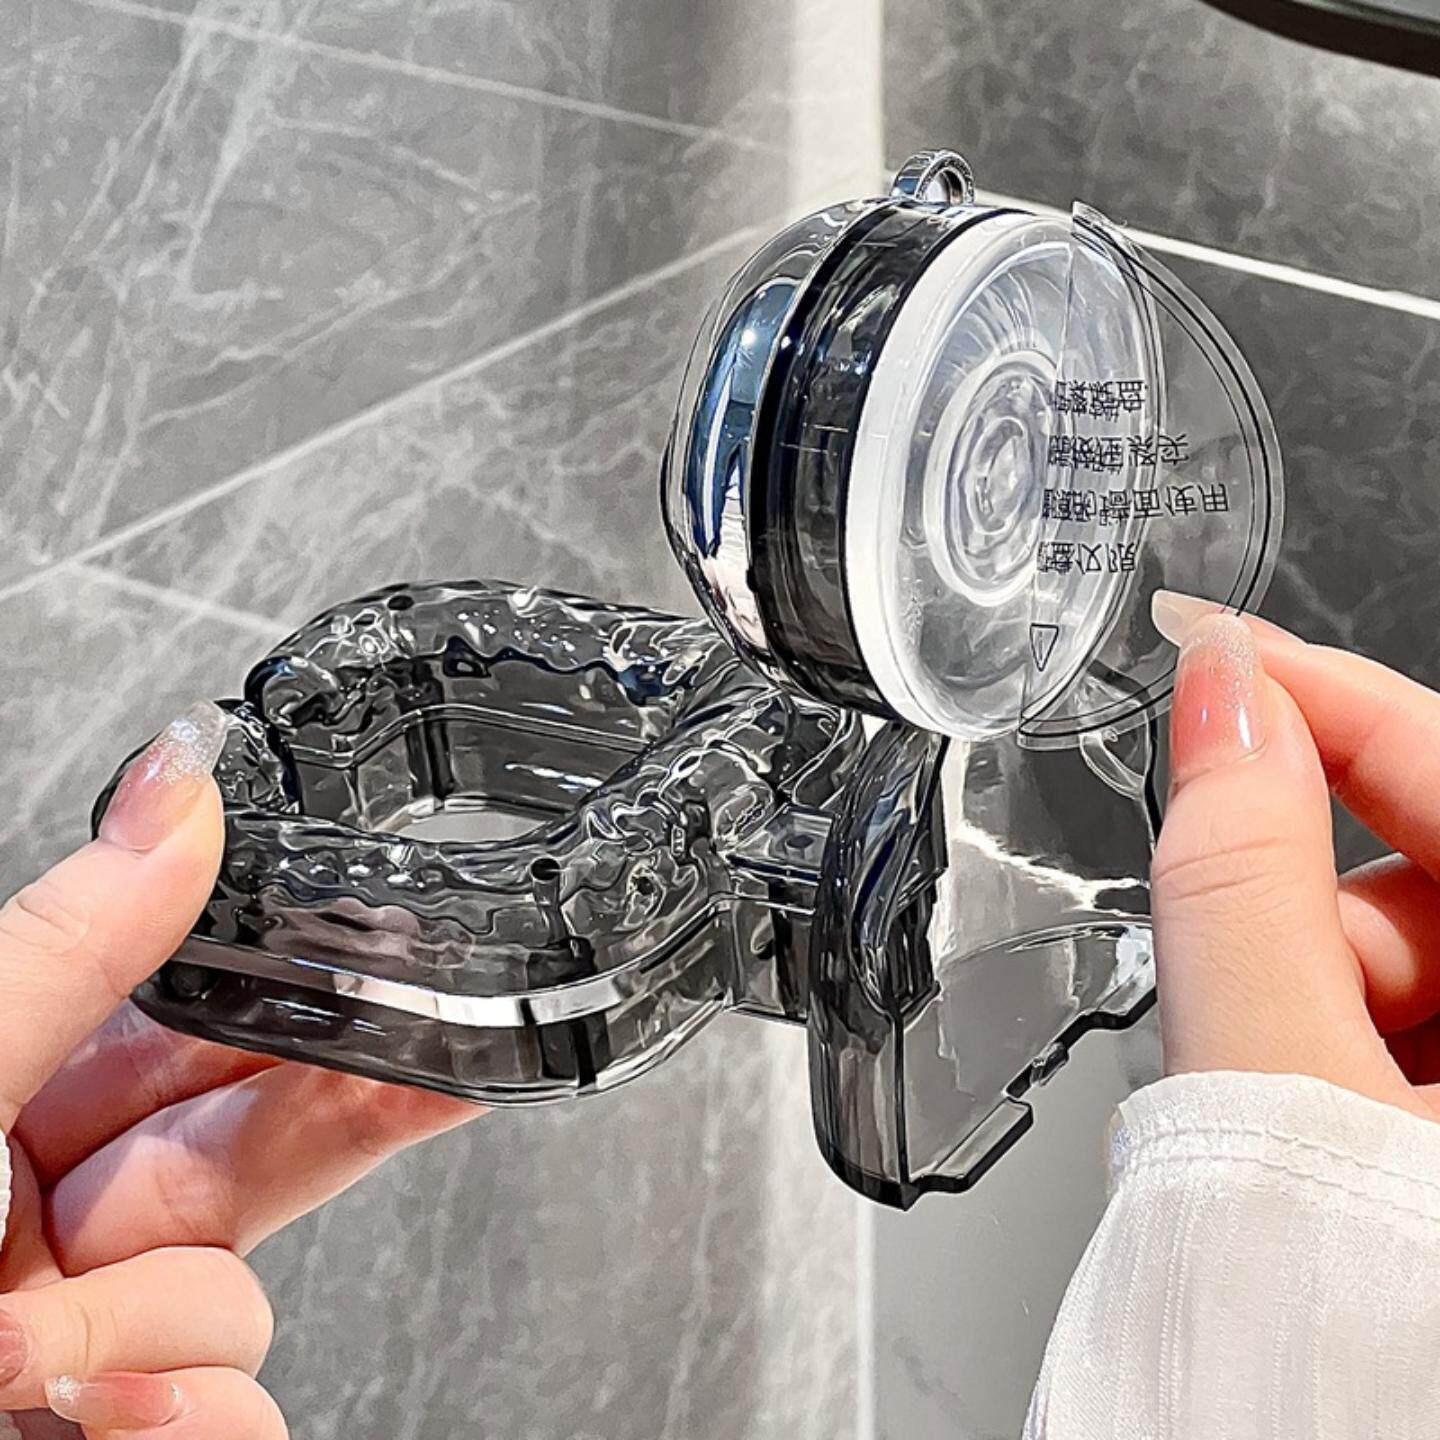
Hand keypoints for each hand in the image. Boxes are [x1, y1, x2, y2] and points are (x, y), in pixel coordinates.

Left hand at [0, 703, 479, 1436]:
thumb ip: (69, 944)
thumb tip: (177, 785)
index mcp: (10, 1112)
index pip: (195, 1031)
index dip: (310, 995)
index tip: (410, 963)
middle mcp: (59, 1222)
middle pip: (256, 1144)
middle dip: (348, 1109)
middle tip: (453, 1063)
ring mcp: (97, 1339)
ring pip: (240, 1300)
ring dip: (171, 1326)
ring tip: (47, 1353)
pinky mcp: (132, 1425)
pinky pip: (238, 1417)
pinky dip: (195, 1418)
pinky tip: (108, 1410)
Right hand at [1149, 591, 1439, 1118]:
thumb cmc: (1347, 1345)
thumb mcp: (1275, 1081)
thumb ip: (1237, 881)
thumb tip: (1222, 701)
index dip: (1327, 696)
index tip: (1215, 655)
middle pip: (1434, 853)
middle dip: (1311, 895)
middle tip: (1235, 966)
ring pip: (1421, 934)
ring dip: (1320, 975)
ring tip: (1278, 1085)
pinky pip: (1425, 999)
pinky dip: (1346, 1023)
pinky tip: (1315, 1101)